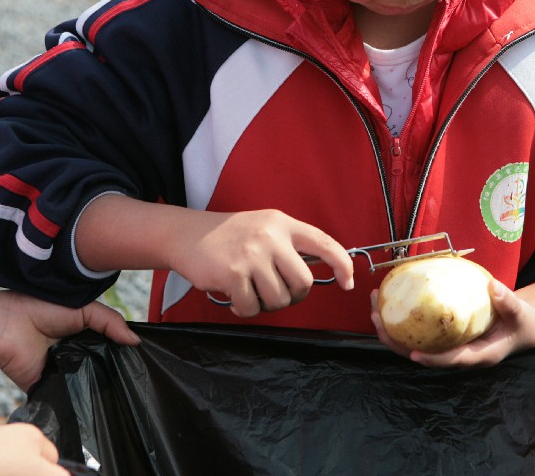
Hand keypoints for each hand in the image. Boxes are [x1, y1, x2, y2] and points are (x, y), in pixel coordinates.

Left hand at [0, 292, 140, 390]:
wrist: (8, 326)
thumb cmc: (42, 308)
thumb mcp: (86, 308)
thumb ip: (112, 322)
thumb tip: (136, 342)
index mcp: (84, 333)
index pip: (110, 344)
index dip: (124, 348)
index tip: (144, 355)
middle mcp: (76, 353)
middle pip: (102, 363)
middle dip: (116, 367)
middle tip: (137, 373)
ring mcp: (65, 372)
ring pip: (89, 380)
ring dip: (101, 381)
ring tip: (122, 386)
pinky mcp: (52, 388)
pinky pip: (71, 394)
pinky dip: (81, 396)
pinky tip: (99, 396)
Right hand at [169, 209, 354, 317]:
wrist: (186, 234)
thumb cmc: (230, 237)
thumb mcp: (264, 228)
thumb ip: (289, 246)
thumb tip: (314, 276)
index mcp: (283, 224)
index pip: (323, 243)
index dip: (342, 264)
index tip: (347, 282)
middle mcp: (271, 236)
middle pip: (303, 282)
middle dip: (294, 296)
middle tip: (277, 294)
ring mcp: (252, 254)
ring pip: (279, 299)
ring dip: (266, 304)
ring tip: (251, 292)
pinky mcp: (233, 273)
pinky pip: (252, 308)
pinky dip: (245, 310)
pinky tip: (235, 298)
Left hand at [370, 279, 534, 367]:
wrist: (520, 329)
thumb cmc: (520, 323)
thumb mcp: (520, 313)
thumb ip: (508, 302)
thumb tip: (492, 286)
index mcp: (477, 355)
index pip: (451, 360)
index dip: (432, 359)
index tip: (413, 354)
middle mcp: (458, 355)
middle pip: (422, 355)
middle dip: (396, 342)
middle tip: (377, 318)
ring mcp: (448, 348)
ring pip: (414, 345)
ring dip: (391, 330)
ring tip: (374, 307)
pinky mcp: (442, 339)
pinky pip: (419, 334)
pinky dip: (402, 321)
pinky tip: (390, 302)